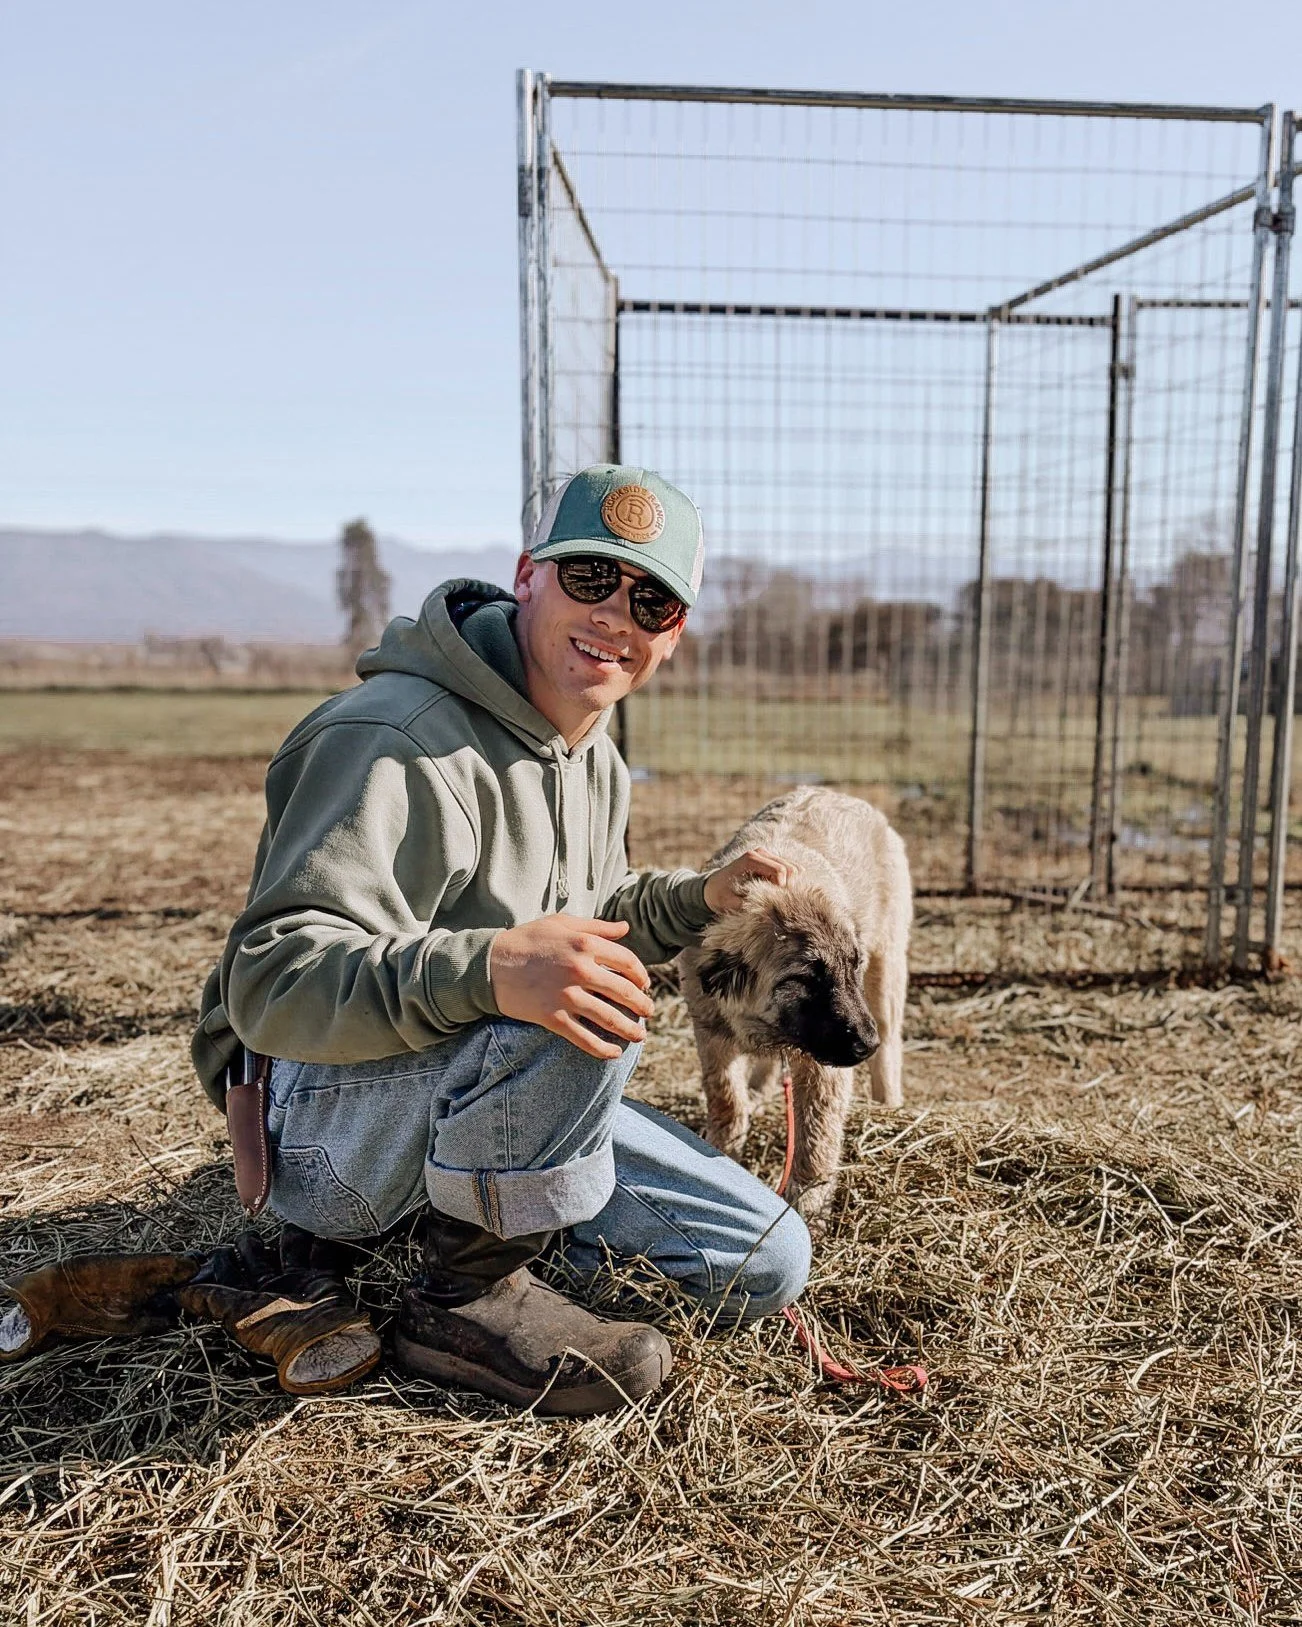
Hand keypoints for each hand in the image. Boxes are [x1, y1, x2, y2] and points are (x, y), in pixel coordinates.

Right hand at [488, 914, 654, 1060]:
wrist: (490, 964)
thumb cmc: (528, 940)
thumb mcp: (562, 923)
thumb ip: (597, 927)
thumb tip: (625, 927)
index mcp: (585, 943)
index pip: (628, 962)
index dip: (641, 975)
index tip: (644, 985)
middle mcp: (580, 969)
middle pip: (624, 992)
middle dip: (642, 1005)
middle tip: (648, 1012)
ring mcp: (567, 995)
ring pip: (609, 1018)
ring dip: (630, 1030)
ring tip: (640, 1035)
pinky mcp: (553, 1017)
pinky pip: (584, 1038)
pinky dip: (602, 1049)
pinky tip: (614, 1053)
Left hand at [703, 847, 798, 913]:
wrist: (713, 886)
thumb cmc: (720, 895)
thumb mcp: (730, 903)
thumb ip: (748, 905)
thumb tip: (768, 910)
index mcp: (750, 859)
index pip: (779, 871)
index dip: (782, 888)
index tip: (774, 901)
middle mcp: (761, 852)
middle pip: (790, 868)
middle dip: (789, 886)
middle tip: (777, 900)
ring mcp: (768, 855)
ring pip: (794, 868)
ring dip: (790, 884)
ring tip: (776, 896)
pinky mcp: (772, 860)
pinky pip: (791, 870)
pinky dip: (789, 882)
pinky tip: (778, 892)